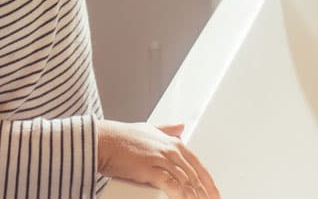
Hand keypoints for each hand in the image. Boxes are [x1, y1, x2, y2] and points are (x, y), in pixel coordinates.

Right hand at [98, 121, 219, 198]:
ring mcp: (161, 159)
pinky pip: (172, 186)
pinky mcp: (151, 169)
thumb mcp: (148, 129)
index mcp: (172, 142)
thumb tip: (181, 127)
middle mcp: (170, 150)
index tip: (214, 192)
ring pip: (186, 182)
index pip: (198, 164)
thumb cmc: (121, 137)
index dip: (208, 181)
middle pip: (195, 175)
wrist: (103, 141)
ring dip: (195, 196)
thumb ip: (166, 130)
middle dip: (205, 192)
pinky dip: (180, 196)